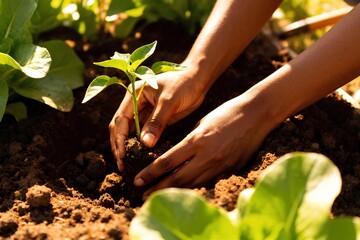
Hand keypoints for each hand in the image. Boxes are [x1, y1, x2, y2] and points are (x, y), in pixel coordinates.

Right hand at [109, 69, 206, 170]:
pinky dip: (140, 145)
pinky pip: (143, 134)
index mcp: (134, 93)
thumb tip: (145, 144)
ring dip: (128, 147)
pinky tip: (139, 156)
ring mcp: (143, 112)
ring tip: (126, 164)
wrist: (198, 79)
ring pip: (130, 132)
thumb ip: (156, 122)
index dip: (119, 138)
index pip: (121, 118)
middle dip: (119, 145)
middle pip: (121, 127)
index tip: (122, 154)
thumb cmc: (183, 84)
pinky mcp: (153, 119)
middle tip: (121, 164)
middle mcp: (134, 103)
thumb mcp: (169, 102)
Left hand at [133, 95, 274, 199]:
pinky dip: (194, 188)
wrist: (256, 114)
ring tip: (160, 195)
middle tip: (142, 196)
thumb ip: (189, 141)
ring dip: (174, 192)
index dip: (150, 174)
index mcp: (197, 140)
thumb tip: (177, 157)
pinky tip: (184, 192)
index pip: (167, 162)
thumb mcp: (202, 123)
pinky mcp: (230, 170)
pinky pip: (208, 183)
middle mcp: (207, 156)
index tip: (138, 180)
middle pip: (177, 179)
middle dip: (158, 188)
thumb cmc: (227, 113)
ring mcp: (220, 165)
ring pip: (192, 184)